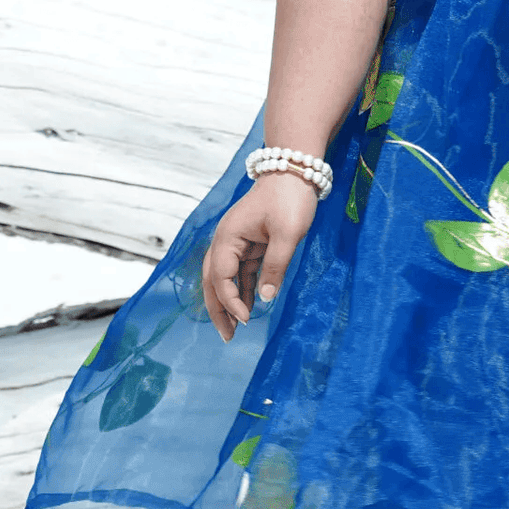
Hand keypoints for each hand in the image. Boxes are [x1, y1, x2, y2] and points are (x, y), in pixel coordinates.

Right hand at [204, 172, 319, 341]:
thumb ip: (275, 266)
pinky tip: (248, 307)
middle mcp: (225, 240)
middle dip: (219, 309)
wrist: (294, 171)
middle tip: (228, 337)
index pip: (221, 277)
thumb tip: (265, 298)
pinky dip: (241, 290)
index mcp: (228, 237)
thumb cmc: (290, 199)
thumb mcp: (287, 234)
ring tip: (235, 330)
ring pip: (225, 278)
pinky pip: (240, 272)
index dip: (230, 301)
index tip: (247, 320)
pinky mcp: (249, 244)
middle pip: (214, 281)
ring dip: (229, 302)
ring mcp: (236, 242)